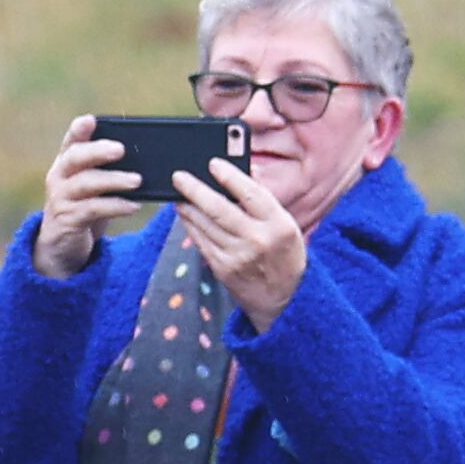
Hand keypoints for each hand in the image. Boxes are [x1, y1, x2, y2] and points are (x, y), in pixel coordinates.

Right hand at [33, 116, 139, 278]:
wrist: (61, 246)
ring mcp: (61, 199)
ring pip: (85, 183)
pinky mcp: (68, 220)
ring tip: (137, 180)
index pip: (70, 141)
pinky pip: (93, 209)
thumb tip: (147, 157)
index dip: (79, 130)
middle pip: (75, 158)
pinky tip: (132, 206)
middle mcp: (59, 177)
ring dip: (113, 180)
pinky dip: (115, 206)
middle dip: (97, 151)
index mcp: (66, 164)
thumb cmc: (83, 208)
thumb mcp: (92, 186)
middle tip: (121, 149)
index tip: (91, 120)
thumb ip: (108, 170)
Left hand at [171, 156, 308, 327]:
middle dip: (195, 190)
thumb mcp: (286, 226)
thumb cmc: (284, 255)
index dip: (230, 177)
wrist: (281, 299)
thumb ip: (264, 204)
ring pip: (205, 225)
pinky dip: (190, 224)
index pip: (251, 194)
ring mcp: (237, 256)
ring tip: (178, 193)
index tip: (213, 164)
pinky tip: (184, 213)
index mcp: (279, 225)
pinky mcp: (222, 268)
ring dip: (188, 206)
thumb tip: (241, 174)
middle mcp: (257, 239)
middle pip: (220, 209)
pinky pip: (201, 241)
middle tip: (179, 176)